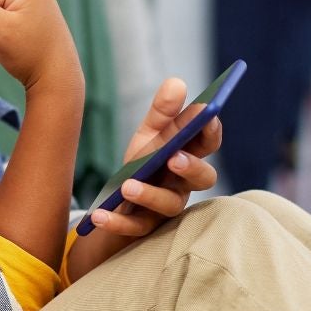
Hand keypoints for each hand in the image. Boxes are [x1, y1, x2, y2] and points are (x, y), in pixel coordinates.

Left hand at [87, 77, 221, 236]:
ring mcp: (166, 207)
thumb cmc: (143, 163)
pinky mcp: (143, 226)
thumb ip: (163, 112)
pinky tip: (98, 214)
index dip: (211, 130)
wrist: (119, 202)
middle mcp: (184, 183)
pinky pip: (135, 228)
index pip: (209, 142)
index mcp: (189, 154)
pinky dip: (117, 222)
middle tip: (175, 156)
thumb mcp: (150, 134)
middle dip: (192, 167)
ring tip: (128, 185)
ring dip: (150, 195)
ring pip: (169, 205)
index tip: (207, 112)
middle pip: (203, 178)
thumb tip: (177, 82)